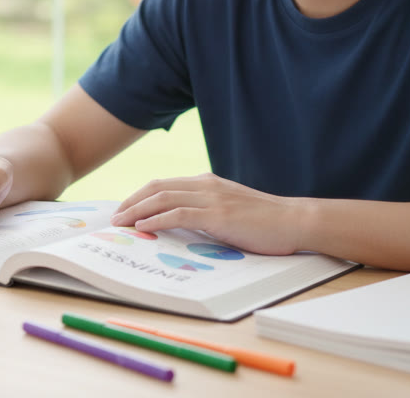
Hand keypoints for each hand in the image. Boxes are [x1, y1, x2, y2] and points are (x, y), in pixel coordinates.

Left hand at [110, 173, 306, 255]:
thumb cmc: (265, 221)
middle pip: (156, 188)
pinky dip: (156, 219)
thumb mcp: (229, 210)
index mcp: (207, 183)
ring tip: (121, 223)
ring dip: (137, 210)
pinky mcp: (218, 215)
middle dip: (131, 201)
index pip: (163, 185)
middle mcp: (205, 185)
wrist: (295, 221)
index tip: (124, 209)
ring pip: (162, 198)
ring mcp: (212, 198)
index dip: (139, 195)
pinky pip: (179, 214)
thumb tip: (180, 225)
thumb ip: (206, 212)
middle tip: (114, 217)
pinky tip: (144, 226)